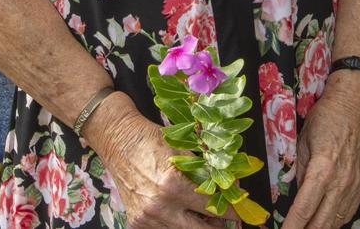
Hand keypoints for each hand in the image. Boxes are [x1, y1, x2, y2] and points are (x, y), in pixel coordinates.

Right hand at [90, 97, 238, 228]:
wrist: (118, 140)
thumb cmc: (150, 139)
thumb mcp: (182, 149)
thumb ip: (204, 169)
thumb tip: (229, 184)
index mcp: (173, 184)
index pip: (211, 206)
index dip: (230, 211)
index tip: (241, 213)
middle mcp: (159, 205)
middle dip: (216, 226)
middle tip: (225, 221)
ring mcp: (146, 217)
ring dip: (195, 226)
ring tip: (205, 218)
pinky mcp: (135, 222)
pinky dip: (174, 225)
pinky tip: (180, 215)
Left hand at [282, 74, 359, 228]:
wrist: (354, 104)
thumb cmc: (326, 117)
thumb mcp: (303, 140)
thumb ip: (299, 170)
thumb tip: (294, 193)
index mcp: (323, 169)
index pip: (304, 209)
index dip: (292, 226)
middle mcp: (341, 182)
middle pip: (322, 222)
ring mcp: (354, 185)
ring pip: (337, 221)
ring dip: (320, 228)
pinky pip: (348, 211)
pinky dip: (335, 221)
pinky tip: (325, 222)